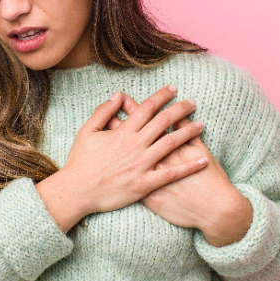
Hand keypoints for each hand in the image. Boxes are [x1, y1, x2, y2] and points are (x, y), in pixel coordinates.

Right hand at [35, 86, 208, 232]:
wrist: (77, 192)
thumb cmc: (80, 162)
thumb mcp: (86, 131)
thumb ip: (103, 112)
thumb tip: (118, 95)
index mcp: (122, 132)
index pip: (147, 108)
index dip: (162, 96)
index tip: (173, 89)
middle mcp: (135, 145)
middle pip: (163, 122)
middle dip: (180, 109)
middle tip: (193, 103)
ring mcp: (141, 165)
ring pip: (171, 144)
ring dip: (188, 133)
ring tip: (201, 125)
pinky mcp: (144, 184)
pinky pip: (171, 174)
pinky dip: (188, 167)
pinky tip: (203, 160)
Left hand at [113, 95, 253, 246]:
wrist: (213, 209)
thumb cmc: (210, 179)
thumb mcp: (201, 149)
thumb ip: (187, 129)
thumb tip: (178, 113)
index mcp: (166, 145)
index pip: (145, 120)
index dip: (133, 108)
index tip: (123, 98)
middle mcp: (153, 158)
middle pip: (130, 135)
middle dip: (117, 121)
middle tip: (104, 112)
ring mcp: (148, 176)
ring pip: (125, 155)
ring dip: (114, 142)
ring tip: (104, 131)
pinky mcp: (146, 193)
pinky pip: (127, 177)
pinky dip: (119, 169)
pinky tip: (112, 163)